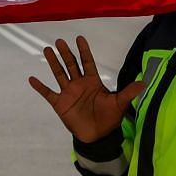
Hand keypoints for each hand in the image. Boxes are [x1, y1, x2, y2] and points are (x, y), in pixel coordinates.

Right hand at [28, 37, 145, 144]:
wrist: (97, 136)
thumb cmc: (108, 118)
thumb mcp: (119, 104)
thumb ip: (128, 92)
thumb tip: (144, 82)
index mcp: (92, 82)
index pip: (87, 62)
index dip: (84, 51)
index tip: (79, 38)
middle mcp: (79, 84)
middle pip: (71, 65)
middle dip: (66, 53)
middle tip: (60, 41)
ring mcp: (68, 93)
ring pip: (59, 74)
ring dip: (53, 62)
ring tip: (47, 50)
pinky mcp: (60, 104)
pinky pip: (48, 93)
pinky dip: (40, 87)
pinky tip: (32, 78)